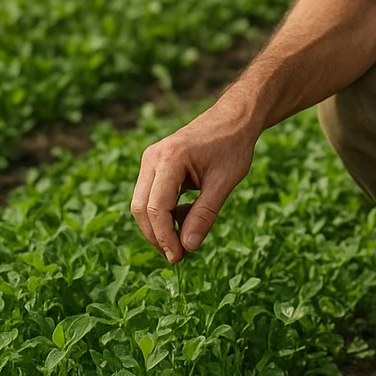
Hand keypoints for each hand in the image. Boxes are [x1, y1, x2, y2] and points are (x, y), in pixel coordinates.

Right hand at [130, 103, 257, 263]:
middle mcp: (153, 157)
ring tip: (187, 233)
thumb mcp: (225, 182)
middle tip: (179, 255)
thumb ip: (205, 214)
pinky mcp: (154, 163)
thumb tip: (188, 247)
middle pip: (142, 208)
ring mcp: (150, 159)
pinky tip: (186, 214)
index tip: (179, 257)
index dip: (165, 237)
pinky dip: (164, 212)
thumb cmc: (233, 146)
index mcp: (170, 159)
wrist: (234, 118)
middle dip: (157, 235)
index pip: (157, 208)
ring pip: (143, 203)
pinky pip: (150, 195)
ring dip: (160, 225)